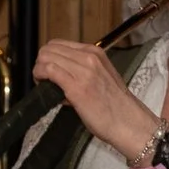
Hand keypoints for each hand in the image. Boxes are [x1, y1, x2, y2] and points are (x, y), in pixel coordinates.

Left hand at [35, 39, 158, 159]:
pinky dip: (40, 77)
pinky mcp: (76, 86)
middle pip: (49, 48)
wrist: (129, 123)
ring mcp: (83, 71)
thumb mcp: (102, 78)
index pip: (59, 44)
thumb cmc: (117, 106)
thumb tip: (61, 77)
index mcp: (96, 53)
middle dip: (41, 62)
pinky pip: (48, 70)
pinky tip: (44, 87)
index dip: (48, 56)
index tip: (49, 70)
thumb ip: (82, 72)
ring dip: (38, 70)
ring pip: (46, 57)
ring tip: (44, 84)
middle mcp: (89, 58)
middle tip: (44, 78)